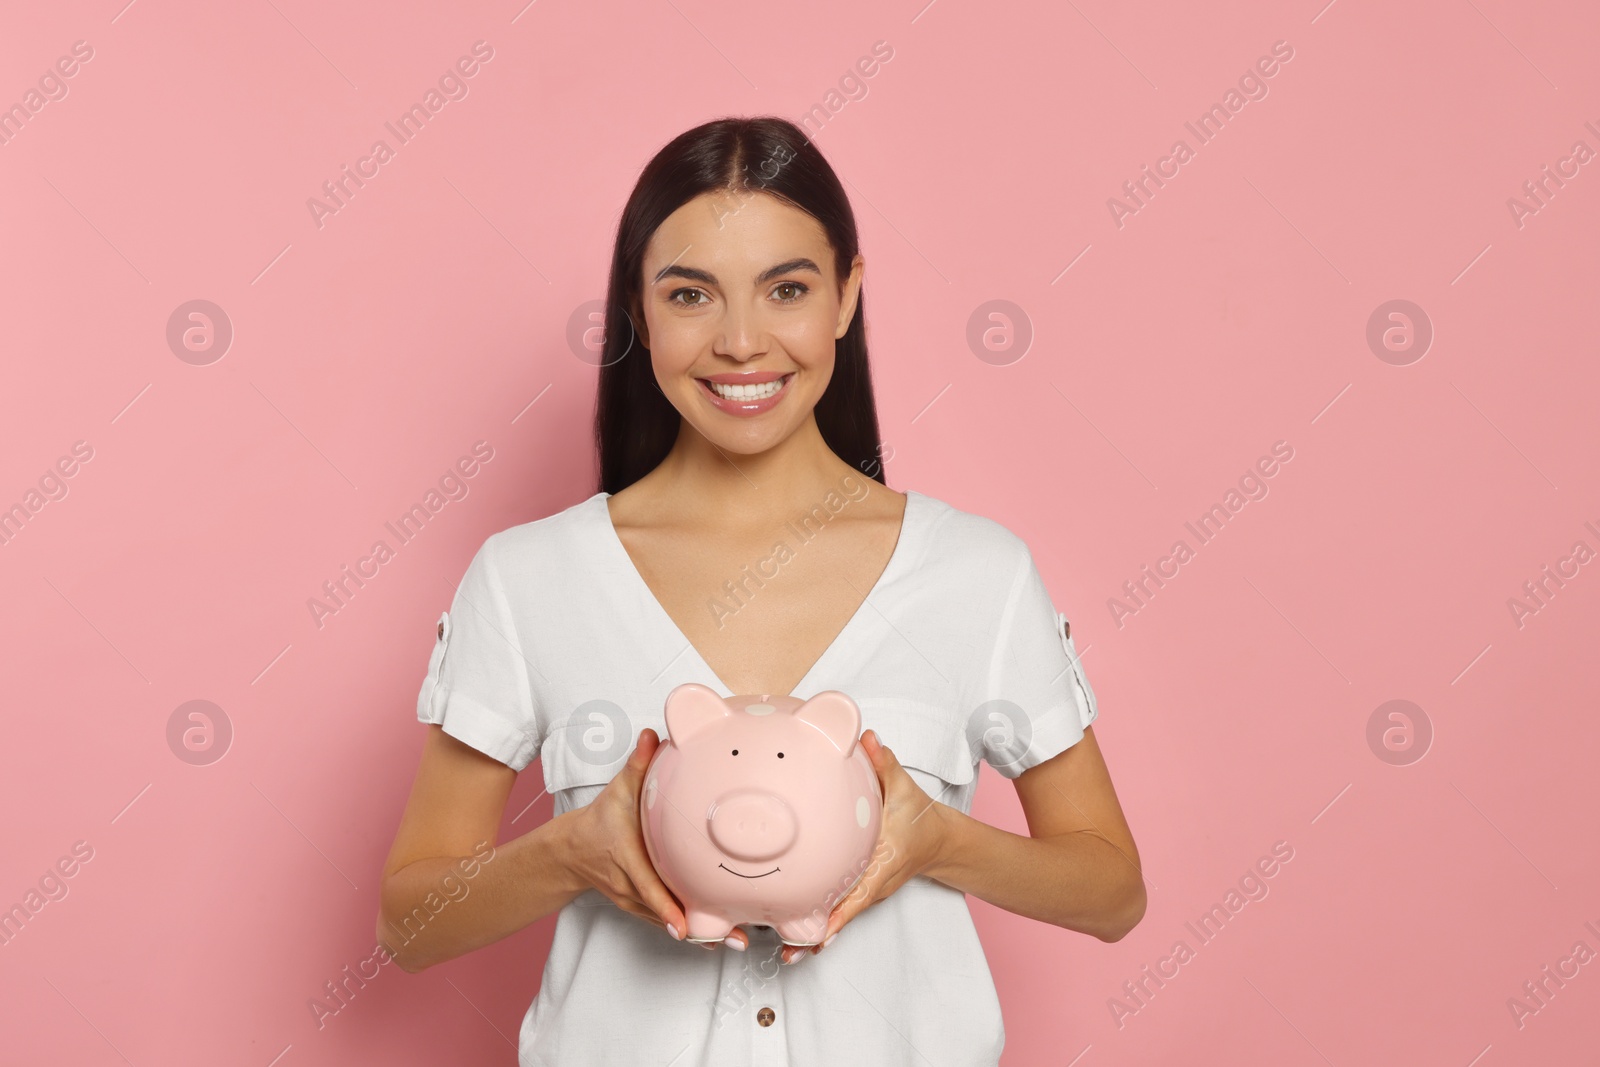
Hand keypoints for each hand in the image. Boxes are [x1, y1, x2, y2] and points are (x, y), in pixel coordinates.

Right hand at [564, 728, 747, 950]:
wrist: (574, 851)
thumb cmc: (602, 819)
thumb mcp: (618, 789)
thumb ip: (637, 764)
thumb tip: (652, 735)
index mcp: (627, 859)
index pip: (648, 887)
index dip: (666, 908)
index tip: (685, 926)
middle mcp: (631, 887)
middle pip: (666, 913)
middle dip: (698, 928)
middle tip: (734, 937)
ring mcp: (637, 902)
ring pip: (670, 923)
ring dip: (702, 934)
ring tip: (736, 939)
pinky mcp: (644, 908)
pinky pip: (669, 921)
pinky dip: (694, 929)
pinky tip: (723, 936)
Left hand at [782, 728, 947, 962]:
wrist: (940, 841)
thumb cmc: (920, 816)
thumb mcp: (904, 787)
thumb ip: (883, 763)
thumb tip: (866, 737)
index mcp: (882, 862)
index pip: (858, 893)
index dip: (837, 914)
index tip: (816, 930)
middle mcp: (873, 884)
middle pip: (842, 915)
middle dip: (816, 933)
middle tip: (786, 950)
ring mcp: (867, 891)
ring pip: (838, 917)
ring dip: (814, 933)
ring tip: (786, 953)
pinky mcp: (861, 890)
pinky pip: (838, 908)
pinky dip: (821, 922)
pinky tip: (797, 934)